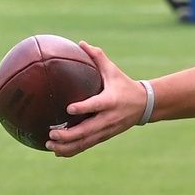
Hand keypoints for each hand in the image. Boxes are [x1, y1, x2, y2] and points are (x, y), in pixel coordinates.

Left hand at [46, 41, 145, 156]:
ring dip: (67, 146)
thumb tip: (81, 43)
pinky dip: (73, 150)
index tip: (68, 109)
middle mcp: (108, 118)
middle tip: (51, 133)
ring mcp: (107, 130)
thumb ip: (97, 57)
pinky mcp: (105, 136)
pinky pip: (87, 145)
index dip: (83, 108)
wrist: (144, 105)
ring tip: (50, 145)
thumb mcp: (113, 70)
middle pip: (87, 130)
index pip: (96, 105)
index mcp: (110, 101)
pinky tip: (58, 152)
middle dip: (68, 135)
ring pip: (86, 142)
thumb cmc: (124, 84)